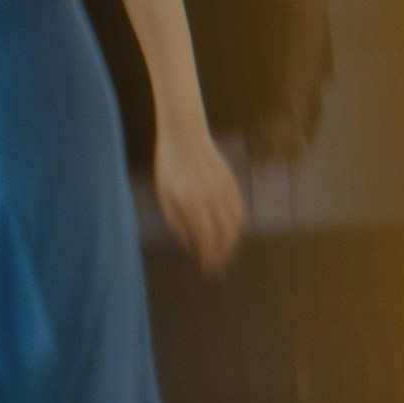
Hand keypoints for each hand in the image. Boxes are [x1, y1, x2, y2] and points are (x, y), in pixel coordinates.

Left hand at [149, 129, 245, 271]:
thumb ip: (177, 221)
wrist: (186, 135)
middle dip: (222, 254)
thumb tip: (189, 242)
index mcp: (192, 203)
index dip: (209, 256)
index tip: (208, 268)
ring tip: (224, 252)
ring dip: (231, 242)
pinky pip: (239, 211)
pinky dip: (237, 225)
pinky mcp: (232, 184)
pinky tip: (231, 231)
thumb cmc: (169, 166)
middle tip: (216, 267)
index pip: (206, 238)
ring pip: (235, 225)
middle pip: (224, 235)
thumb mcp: (164, 194)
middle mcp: (212, 200)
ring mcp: (225, 192)